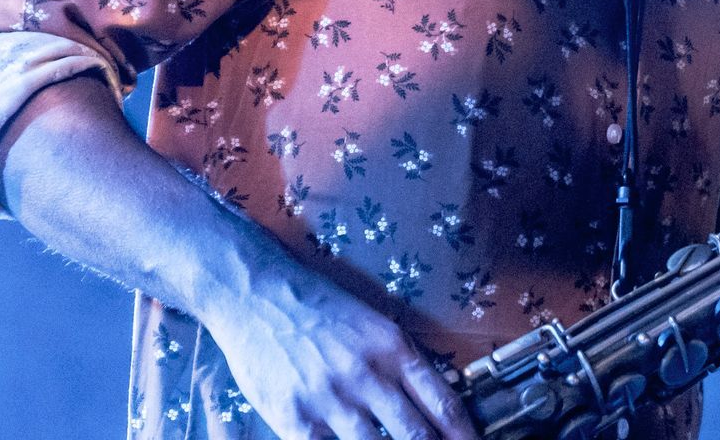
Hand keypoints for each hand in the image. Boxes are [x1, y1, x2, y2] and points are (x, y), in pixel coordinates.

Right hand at [203, 262, 478, 439]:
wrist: (257, 294)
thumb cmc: (317, 306)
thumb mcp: (373, 323)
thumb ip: (401, 361)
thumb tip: (432, 400)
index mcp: (394, 347)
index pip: (442, 401)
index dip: (463, 432)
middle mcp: (368, 375)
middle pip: (415, 433)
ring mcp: (331, 399)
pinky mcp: (294, 418)